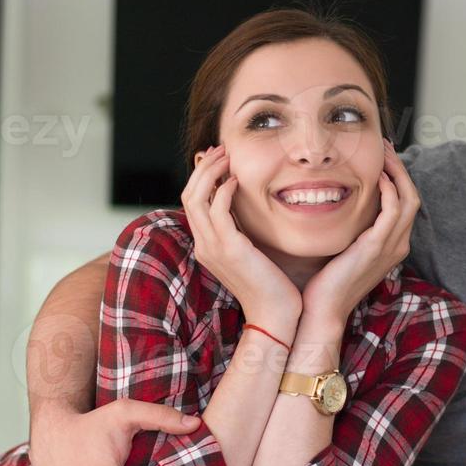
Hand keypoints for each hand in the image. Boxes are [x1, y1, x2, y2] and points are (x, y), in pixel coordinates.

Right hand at [182, 143, 302, 325]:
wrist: (277, 316)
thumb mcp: (253, 253)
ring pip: (196, 198)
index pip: (193, 203)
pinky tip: (237, 180)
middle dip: (203, 168)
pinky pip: (217, 211)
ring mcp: (213, 248)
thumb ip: (244, 231)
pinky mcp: (230, 249)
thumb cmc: (272, 285)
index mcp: (207, 246)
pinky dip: (224, 190)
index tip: (221, 159)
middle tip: (221, 149)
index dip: (202, 176)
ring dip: (211, 172)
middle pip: (188, 195)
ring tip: (227, 156)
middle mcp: (204, 245)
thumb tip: (248, 209)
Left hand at [300, 140, 419, 327]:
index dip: (397, 177)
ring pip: (408, 199)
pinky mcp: (377, 247)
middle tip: (384, 147)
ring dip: (397, 172)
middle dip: (400, 168)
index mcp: (392, 245)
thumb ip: (352, 227)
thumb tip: (340, 201)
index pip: (405, 202)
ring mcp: (391, 247)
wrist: (322, 311)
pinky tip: (377, 177)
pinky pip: (393, 211)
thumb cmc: (326, 282)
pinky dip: (389, 190)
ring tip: (383, 154)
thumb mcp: (344, 248)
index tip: (382, 157)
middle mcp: (398, 245)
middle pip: (412, 196)